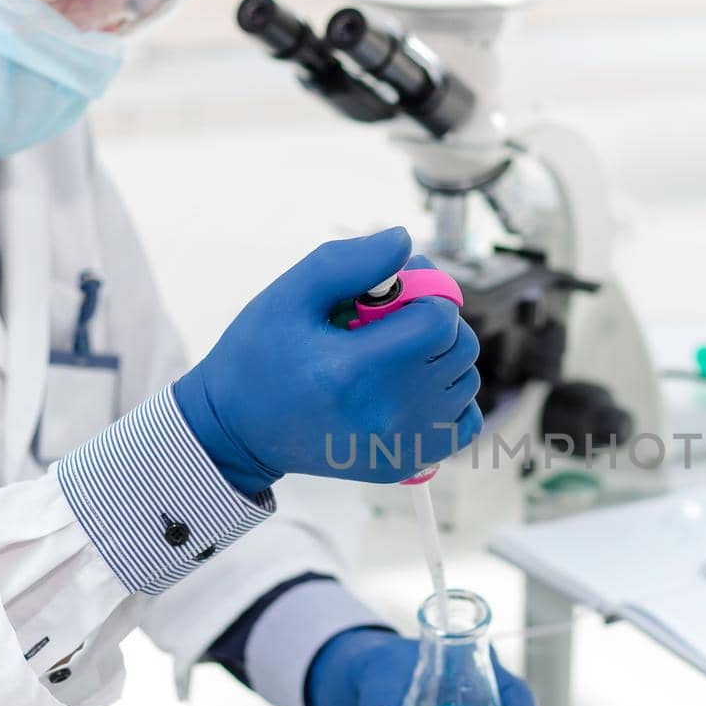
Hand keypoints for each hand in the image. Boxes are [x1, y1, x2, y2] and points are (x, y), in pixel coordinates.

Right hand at [173, 227, 484, 492]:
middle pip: (460, 347)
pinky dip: (447, 397)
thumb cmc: (261, 356)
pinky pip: (465, 419)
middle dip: (433, 320)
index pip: (438, 319)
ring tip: (392, 355)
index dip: (424, 293)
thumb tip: (405, 243)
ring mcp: (401, 444)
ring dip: (440, 357)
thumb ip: (350, 262)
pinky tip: (408, 386)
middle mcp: (385, 413)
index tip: (393, 293)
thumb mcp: (290, 296)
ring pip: (466, 379)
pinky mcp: (408, 462)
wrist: (239, 430)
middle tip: (389, 322)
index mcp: (353, 369)